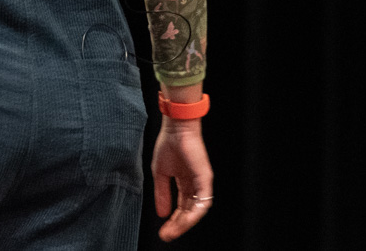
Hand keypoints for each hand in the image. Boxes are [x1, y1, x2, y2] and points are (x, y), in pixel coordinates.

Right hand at [151, 118, 212, 241]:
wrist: (175, 128)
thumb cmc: (168, 145)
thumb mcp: (160, 173)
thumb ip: (162, 193)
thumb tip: (161, 214)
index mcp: (185, 183)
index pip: (181, 207)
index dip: (172, 220)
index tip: (163, 232)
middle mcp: (195, 185)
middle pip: (188, 212)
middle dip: (178, 226)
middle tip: (166, 236)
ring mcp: (201, 183)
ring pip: (196, 210)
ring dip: (185, 223)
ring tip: (173, 231)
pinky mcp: (205, 179)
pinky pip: (202, 202)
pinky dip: (193, 213)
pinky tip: (183, 221)